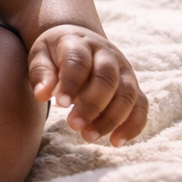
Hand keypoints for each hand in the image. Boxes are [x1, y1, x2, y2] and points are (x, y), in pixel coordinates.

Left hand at [27, 25, 147, 146]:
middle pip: (108, 79)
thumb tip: (42, 95)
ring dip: (111, 118)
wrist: (79, 39)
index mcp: (80, 43)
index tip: (60, 104)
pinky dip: (133, 125)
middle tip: (74, 125)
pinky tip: (115, 141)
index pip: (79, 61)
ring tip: (88, 136)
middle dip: (92, 105)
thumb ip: (41, 72)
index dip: (71, 83)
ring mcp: (124, 71)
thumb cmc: (56, 53)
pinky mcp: (134, 86)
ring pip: (127, 94)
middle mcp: (107, 55)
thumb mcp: (40, 54)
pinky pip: (141, 106)